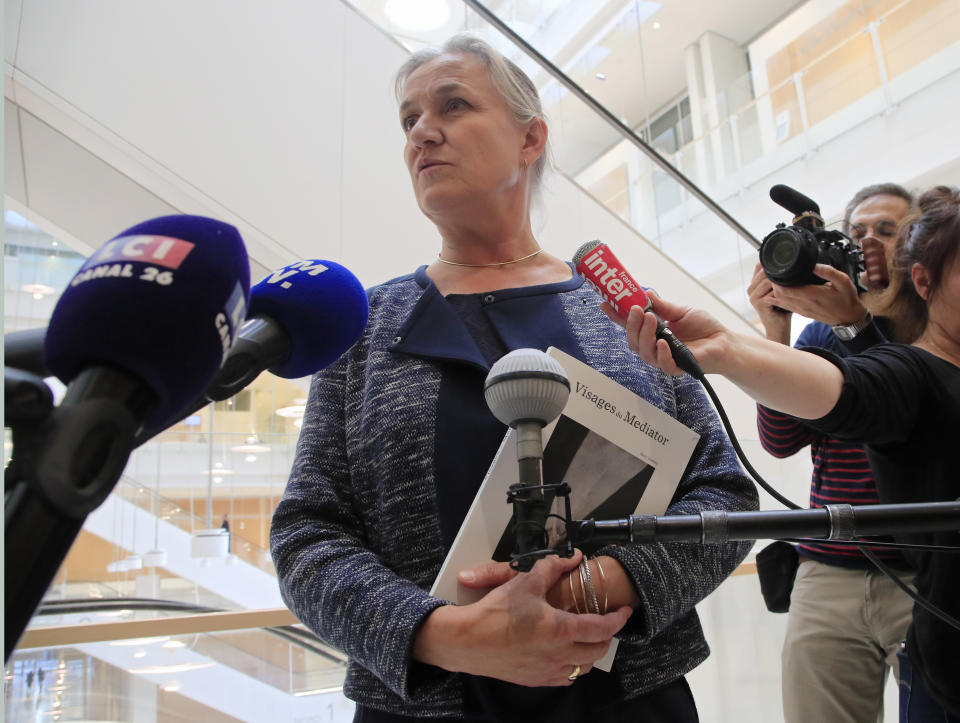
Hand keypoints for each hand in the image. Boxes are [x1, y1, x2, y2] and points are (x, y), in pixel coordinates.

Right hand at [416, 553, 631, 685]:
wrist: (468, 642)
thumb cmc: (496, 611)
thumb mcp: (525, 582)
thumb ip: (552, 567)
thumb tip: (573, 557)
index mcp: (562, 630)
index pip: (603, 628)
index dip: (618, 619)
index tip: (625, 611)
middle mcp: (560, 655)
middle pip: (597, 651)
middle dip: (607, 637)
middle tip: (606, 623)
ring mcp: (548, 671)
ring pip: (582, 668)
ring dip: (590, 654)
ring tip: (586, 639)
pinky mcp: (534, 680)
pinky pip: (564, 678)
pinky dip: (571, 667)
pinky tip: (563, 656)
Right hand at [606, 293, 729, 375]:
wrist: (724, 342)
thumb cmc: (703, 328)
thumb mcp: (680, 311)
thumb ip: (662, 306)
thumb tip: (644, 294)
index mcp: (652, 332)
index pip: (630, 325)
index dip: (616, 316)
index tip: (605, 304)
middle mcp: (654, 346)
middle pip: (633, 340)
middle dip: (632, 325)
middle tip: (637, 310)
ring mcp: (663, 358)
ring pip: (644, 352)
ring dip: (645, 336)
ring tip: (652, 320)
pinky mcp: (677, 368)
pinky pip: (663, 364)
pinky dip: (661, 353)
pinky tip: (663, 342)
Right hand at [747, 263, 790, 343]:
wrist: (779, 327)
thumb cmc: (781, 308)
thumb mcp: (779, 290)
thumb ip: (777, 278)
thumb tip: (787, 262)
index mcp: (753, 284)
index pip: (760, 266)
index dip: (771, 264)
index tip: (785, 266)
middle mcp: (750, 289)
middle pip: (764, 271)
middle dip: (779, 273)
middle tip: (793, 276)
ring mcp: (752, 296)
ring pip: (768, 280)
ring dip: (782, 283)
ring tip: (792, 286)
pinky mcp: (758, 303)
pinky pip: (772, 291)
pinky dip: (782, 292)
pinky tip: (789, 295)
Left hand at [766, 264, 867, 326]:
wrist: (849, 317)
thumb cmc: (846, 299)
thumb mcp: (842, 281)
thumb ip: (827, 271)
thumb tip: (813, 264)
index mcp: (811, 295)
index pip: (784, 290)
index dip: (776, 281)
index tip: (774, 271)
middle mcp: (804, 304)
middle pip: (779, 295)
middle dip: (773, 284)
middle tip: (771, 273)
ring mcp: (802, 310)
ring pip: (780, 301)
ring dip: (774, 292)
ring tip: (771, 281)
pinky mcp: (803, 312)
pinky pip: (786, 306)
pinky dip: (778, 299)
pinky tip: (775, 293)